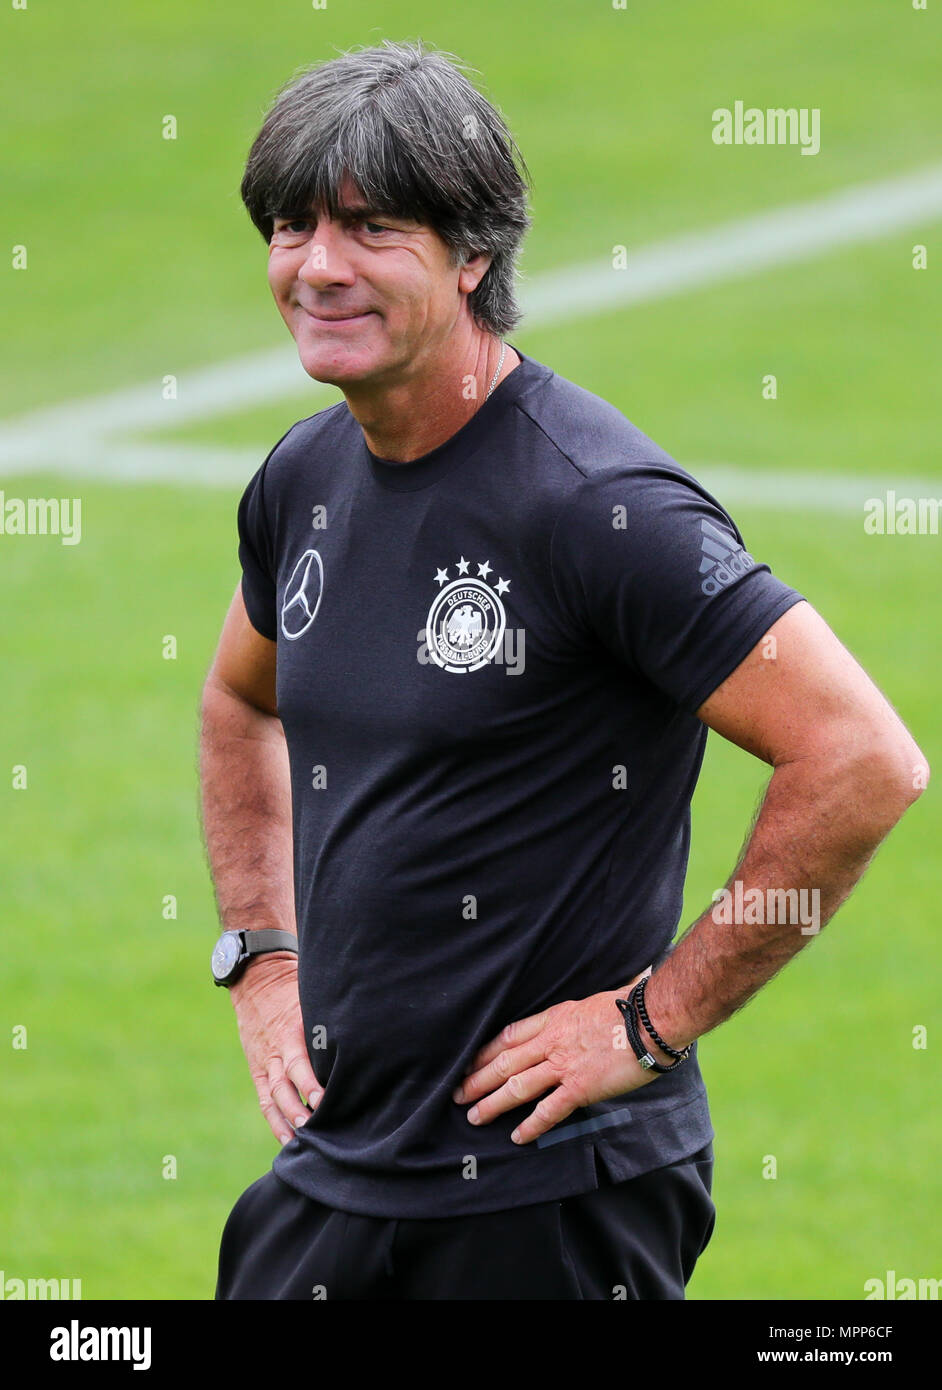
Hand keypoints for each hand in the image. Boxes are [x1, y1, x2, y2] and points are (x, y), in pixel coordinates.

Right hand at [229, 952, 323, 1145]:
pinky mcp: (258, 1069)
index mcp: (291, 1029)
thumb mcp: (312, 995)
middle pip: (285, 1084)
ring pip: (274, 1096)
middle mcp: (277, 1049)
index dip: (310, 1083)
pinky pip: (264, 1098)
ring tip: (302, 1141)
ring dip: (287, 1120)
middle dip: (299, 1107)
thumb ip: (332, 1015)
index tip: (325, 1100)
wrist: (256, 978)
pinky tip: (286, 1139)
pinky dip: (274, 1119)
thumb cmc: (294, 986)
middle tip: (315, 1127)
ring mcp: (265, 1061)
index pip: (299, 1062)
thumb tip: (367, 1030)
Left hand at [452, 968, 664, 1145]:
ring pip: (517, 1086)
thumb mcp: (591, 1001)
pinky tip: (518, 1137)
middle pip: (504, 1062)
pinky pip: (549, 1110)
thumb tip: (571, 1022)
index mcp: (554, 1018)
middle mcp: (552, 1042)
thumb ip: (575, 1016)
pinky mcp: (581, 1087)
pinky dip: (532, 1125)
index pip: (509, 1036)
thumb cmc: (630, 1006)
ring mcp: (564, 1065)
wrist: (653, 1019)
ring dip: (492, 1103)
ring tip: (474, 1116)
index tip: (469, 1062)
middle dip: (477, 1079)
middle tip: (457, 1094)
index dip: (485, 1051)